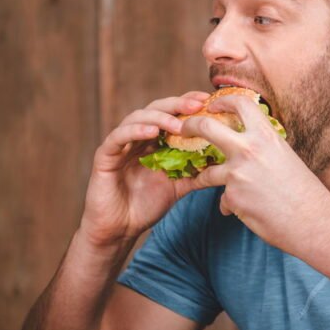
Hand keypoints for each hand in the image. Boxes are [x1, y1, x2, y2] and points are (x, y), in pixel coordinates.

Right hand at [79, 91, 210, 246]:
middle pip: (156, 110)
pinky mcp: (105, 155)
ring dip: (159, 118)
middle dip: (177, 105)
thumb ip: (197, 173)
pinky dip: (135, 131)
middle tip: (197, 105)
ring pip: (137, 118)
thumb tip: (224, 164)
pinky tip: (151, 133)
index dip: (188, 104)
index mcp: (154, 141)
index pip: (171, 114)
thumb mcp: (178, 187)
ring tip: (178, 124)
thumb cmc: (146, 206)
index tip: (207, 101)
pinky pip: (118, 137)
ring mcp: (121, 144)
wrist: (119, 229)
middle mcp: (137, 137)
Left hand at [184, 94, 329, 249]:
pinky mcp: (233, 198)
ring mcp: (238, 174)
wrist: (313, 221)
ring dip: (204, 179)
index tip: (213, 104)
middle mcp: (249, 150)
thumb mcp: (285, 157)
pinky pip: (224, 200)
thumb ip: (264, 148)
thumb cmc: (304, 191)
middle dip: (189, 126)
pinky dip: (232, 206)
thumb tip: (248, 146)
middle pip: (206, 127)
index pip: (239, 103)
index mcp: (266, 136)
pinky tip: (243, 211)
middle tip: (183, 130)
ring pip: (207, 173)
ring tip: (203, 182)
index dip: (222, 100)